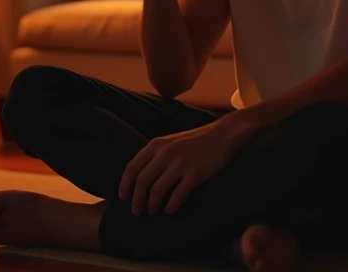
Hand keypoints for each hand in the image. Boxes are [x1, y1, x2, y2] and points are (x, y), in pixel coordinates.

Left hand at [118, 118, 242, 215]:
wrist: (224, 134)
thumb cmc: (197, 139)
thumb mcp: (171, 141)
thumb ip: (157, 155)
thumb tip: (142, 176)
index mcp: (156, 145)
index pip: (132, 167)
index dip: (125, 185)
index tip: (123, 197)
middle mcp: (165, 153)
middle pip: (142, 182)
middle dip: (137, 200)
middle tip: (137, 211)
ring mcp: (180, 163)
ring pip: (157, 191)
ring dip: (152, 205)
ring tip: (153, 212)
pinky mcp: (196, 173)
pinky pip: (178, 195)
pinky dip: (171, 206)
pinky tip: (170, 210)